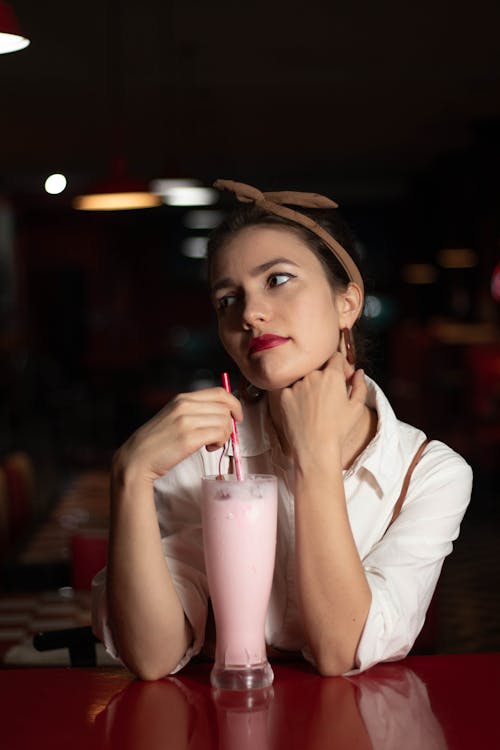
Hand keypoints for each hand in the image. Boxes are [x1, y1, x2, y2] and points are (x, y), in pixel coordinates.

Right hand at [113, 387, 242, 483]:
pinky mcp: (188, 438)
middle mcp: (185, 405)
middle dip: (229, 423)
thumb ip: (195, 411)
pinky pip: (219, 434)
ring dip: (224, 435)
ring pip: (224, 421)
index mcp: (182, 398)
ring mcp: (186, 420)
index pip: (220, 392)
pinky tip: (209, 448)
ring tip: (212, 444)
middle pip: (225, 407)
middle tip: (220, 436)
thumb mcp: (174, 417)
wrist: (137, 458)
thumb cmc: (157, 442)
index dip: (234, 404)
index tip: (236, 416)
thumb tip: (223, 413)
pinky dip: (219, 443)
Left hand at [274, 353, 366, 467]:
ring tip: (315, 408)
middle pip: (319, 368)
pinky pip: (290, 391)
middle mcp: (312, 375)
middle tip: (329, 396)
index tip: (342, 378)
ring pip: (304, 379)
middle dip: (325, 378)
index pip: (335, 357)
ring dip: (310, 387)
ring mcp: (296, 385)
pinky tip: (303, 412)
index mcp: (332, 375)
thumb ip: (360, 385)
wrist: (315, 448)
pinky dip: (296, 398)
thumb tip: (358, 372)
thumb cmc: (338, 430)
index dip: (341, 366)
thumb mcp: (357, 407)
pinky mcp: (283, 396)